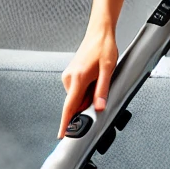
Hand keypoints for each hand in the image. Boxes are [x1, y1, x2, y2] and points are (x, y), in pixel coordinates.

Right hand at [58, 23, 118, 138]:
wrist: (99, 33)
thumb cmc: (103, 48)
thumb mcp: (108, 70)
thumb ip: (102, 90)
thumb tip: (99, 107)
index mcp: (78, 78)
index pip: (69, 107)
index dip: (65, 123)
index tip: (61, 135)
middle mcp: (69, 78)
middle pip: (75, 103)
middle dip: (87, 106)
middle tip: (101, 95)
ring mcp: (69, 75)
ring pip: (77, 97)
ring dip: (88, 96)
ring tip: (100, 80)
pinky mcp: (71, 74)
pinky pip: (77, 90)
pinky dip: (86, 91)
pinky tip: (95, 79)